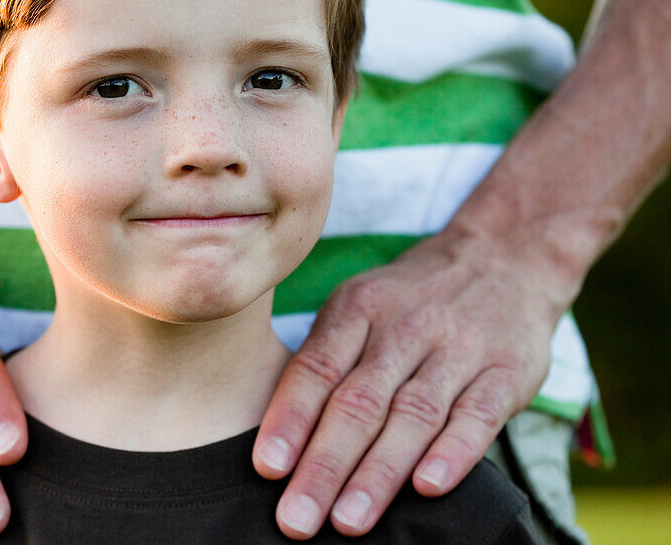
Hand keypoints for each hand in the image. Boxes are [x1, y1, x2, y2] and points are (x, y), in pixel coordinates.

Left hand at [253, 227, 575, 538]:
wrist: (503, 257)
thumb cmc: (410, 300)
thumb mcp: (360, 307)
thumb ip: (327, 360)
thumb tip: (279, 437)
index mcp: (358, 309)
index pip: (317, 369)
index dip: (290, 418)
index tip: (268, 468)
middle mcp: (405, 327)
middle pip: (358, 402)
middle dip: (324, 466)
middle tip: (297, 520)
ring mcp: (459, 348)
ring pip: (412, 416)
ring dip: (378, 473)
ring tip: (348, 520)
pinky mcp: (507, 371)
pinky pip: (477, 415)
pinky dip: (452, 453)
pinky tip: (427, 487)